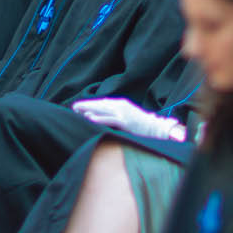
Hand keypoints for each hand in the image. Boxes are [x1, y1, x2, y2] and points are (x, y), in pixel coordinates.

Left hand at [72, 97, 188, 142]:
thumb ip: (119, 117)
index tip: (80, 107)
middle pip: (100, 104)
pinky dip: (98, 118)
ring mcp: (123, 113)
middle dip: (86, 105)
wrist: (157, 128)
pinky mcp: (125, 121)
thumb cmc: (144, 126)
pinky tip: (89, 118)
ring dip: (89, 110)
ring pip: (102, 110)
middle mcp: (121, 106)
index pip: (103, 103)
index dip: (91, 104)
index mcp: (122, 104)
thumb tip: (109, 118)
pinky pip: (109, 119)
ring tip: (77, 111)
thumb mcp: (130, 118)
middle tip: (74, 107)